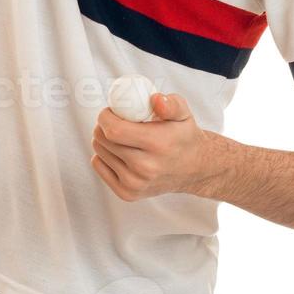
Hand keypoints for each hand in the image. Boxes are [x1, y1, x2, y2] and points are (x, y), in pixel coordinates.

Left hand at [90, 92, 216, 200]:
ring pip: (99, 152)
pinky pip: (98, 166)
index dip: (106, 117)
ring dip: (103, 140)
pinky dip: (103, 156)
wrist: (195, 169)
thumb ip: (171, 104)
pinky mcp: (127, 194)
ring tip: (122, 137)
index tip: (111, 111)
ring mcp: (135, 184)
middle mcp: (145, 168)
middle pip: (103, 140)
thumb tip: (156, 99)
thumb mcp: (183, 114)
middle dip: (103, 126)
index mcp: (158, 145)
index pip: (114, 130)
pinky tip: (120, 152)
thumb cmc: (184, 137)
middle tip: (116, 121)